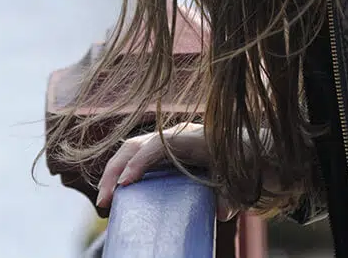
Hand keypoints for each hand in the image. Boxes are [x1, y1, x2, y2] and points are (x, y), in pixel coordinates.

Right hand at [94, 122, 239, 220]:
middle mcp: (172, 137)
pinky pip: (133, 157)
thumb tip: (222, 212)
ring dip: (112, 174)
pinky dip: (120, 173)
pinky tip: (113, 195)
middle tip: (105, 201)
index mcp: (189, 139)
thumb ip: (229, 194)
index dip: (139, 163)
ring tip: (104, 202)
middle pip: (135, 146)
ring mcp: (163, 142)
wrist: (244, 150)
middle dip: (115, 172)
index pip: (156, 146)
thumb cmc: (237, 164)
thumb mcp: (234, 179)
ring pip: (129, 150)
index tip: (126, 184)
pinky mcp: (159, 152)